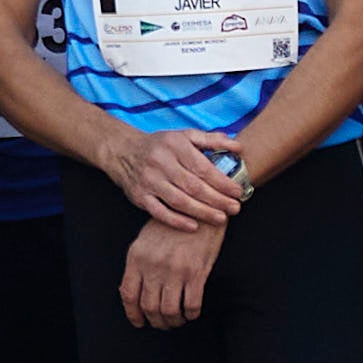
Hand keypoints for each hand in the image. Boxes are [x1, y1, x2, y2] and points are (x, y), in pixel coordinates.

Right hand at [101, 123, 245, 229]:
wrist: (123, 151)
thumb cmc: (161, 145)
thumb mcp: (184, 135)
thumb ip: (211, 140)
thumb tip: (239, 147)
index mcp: (174, 145)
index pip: (202, 167)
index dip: (222, 181)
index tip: (238, 191)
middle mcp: (161, 162)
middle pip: (193, 186)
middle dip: (217, 199)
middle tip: (235, 208)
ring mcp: (149, 180)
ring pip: (179, 200)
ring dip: (202, 212)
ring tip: (221, 218)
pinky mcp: (139, 196)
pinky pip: (160, 212)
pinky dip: (177, 221)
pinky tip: (194, 227)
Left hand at [121, 214, 223, 329]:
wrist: (199, 208)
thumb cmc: (172, 225)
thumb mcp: (146, 240)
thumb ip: (138, 265)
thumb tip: (132, 293)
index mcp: (137, 257)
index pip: (128, 295)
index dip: (133, 314)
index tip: (139, 321)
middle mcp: (153, 265)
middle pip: (149, 307)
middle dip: (156, 321)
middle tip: (162, 323)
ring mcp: (175, 270)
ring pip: (169, 311)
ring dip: (173, 321)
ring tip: (177, 320)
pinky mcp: (196, 272)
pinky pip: (191, 305)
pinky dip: (191, 314)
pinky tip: (191, 312)